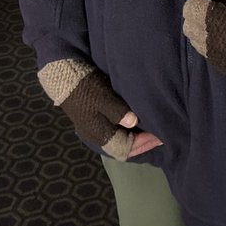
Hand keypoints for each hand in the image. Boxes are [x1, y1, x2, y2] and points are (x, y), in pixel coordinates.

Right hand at [38, 59, 162, 159]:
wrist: (65, 77)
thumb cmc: (85, 88)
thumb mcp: (103, 98)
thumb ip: (118, 111)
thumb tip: (134, 122)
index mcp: (99, 134)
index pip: (125, 149)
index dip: (143, 144)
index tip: (160, 135)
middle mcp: (98, 135)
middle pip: (123, 147)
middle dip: (142, 142)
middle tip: (160, 133)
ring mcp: (97, 127)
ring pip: (120, 139)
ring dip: (136, 136)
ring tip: (152, 127)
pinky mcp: (97, 117)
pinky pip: (117, 130)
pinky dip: (129, 129)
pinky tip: (138, 120)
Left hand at [183, 0, 225, 74]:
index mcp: (214, 20)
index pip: (188, 8)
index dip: (199, 1)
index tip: (212, 0)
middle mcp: (212, 42)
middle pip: (188, 26)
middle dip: (198, 16)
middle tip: (216, 11)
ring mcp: (217, 56)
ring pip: (195, 40)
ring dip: (203, 31)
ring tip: (221, 25)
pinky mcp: (222, 66)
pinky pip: (206, 53)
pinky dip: (211, 45)